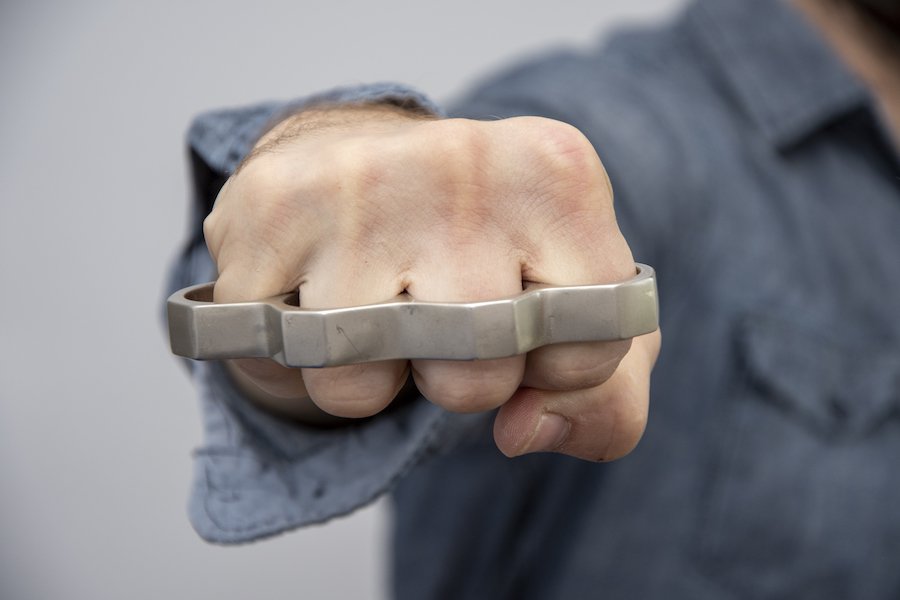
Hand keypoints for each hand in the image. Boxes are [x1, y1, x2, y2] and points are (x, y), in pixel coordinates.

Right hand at [204, 104, 659, 459]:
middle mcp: (464, 162)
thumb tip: (523, 431)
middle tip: (442, 311)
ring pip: (362, 381)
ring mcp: (359, 182)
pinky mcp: (270, 209)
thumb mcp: (574, 306)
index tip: (528, 319)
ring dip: (368, 369)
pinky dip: (294, 350)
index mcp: (557, 173)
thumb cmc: (478, 238)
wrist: (359, 153)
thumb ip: (603, 396)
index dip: (558, 364)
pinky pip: (283, 360)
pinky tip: (312, 287)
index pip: (592, 342)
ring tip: (373, 298)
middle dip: (460, 378)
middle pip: (476, 375)